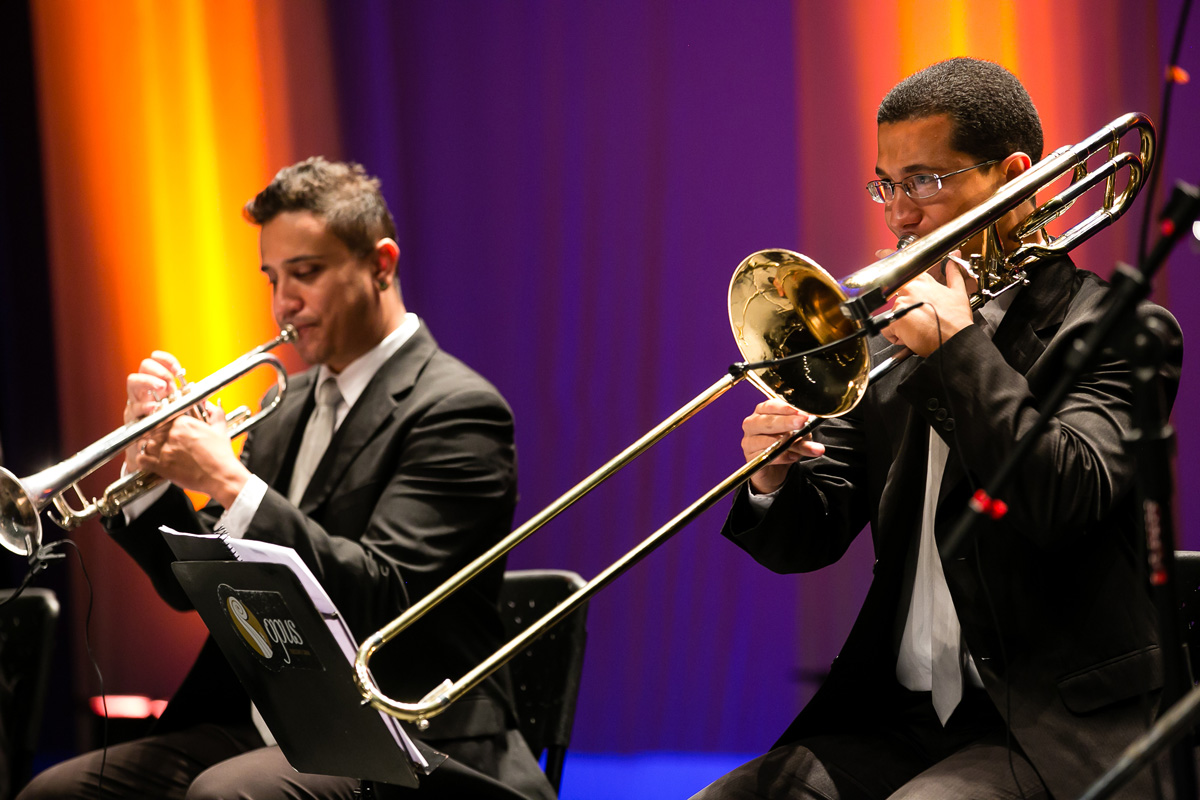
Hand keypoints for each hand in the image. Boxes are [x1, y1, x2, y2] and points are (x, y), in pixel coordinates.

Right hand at [123, 351, 184, 468]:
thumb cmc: (172, 433)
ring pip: (133, 384)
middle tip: (168, 381)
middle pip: (142, 369)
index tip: (178, 368)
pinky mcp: (132, 420)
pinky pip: (134, 409)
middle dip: (156, 370)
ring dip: (148, 382)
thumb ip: (194, 404)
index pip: (158, 364)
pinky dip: (144, 407)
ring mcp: (136, 405)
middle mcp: (144, 392)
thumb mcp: (185, 415)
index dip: (166, 361)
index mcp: (157, 387)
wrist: (156, 456)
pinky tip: (153, 407)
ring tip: (162, 389)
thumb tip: (206, 398)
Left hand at [133, 403, 250, 506]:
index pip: (164, 419)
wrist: (222, 476)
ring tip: (158, 454)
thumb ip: (214, 413)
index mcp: (184, 422)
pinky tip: (149, 462)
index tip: (168, 433)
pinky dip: (143, 461)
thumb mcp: (220, 429)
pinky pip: (142, 460)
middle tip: (165, 445)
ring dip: (150, 449)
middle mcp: (172, 434)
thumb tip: (209, 405)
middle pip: (154, 432)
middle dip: (158, 438)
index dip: (165, 427)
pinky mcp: (162, 466)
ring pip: (147, 444)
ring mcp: (166, 450)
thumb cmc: (221, 455)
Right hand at [741, 398, 824, 493]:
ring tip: (803, 445)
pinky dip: (782, 457)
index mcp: (762, 412)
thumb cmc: (784, 445)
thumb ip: (803, 430)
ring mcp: (749, 441)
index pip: (771, 406)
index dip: (786, 408)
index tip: (801, 412)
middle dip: (786, 422)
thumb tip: (811, 424)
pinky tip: (793, 456)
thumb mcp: (798, 435)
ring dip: (788, 443)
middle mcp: (752, 424)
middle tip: (802, 422)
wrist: (775, 469)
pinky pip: (767, 456)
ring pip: (768, 440)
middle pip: (767, 421)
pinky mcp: (751, 457)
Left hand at [881, 253, 973, 356]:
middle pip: (896, 297)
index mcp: (923, 281)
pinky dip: (897, 336)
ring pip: (893, 315)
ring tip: (920, 328)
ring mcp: (901, 303)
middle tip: (918, 318)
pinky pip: (887, 330)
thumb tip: (953, 262)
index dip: (890, 257)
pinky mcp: (895, 319)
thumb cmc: (956, 320)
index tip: (880, 253)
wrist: (955, 339)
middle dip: (904, 309)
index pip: (904, 265)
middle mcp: (910, 289)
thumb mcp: (958, 293)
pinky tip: (912, 336)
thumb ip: (953, 274)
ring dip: (903, 324)